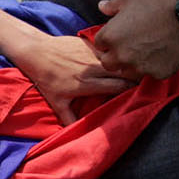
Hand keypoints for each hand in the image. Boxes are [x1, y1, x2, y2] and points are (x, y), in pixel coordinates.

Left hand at [10, 34, 135, 123]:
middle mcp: (92, 68)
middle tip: (142, 79)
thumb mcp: (57, 103)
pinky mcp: (89, 44)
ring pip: (116, 58)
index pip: (117, 86)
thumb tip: (75, 134)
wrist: (36, 53)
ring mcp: (91, 54)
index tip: (138, 91)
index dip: (130, 89)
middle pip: (122, 71)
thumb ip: (69, 119)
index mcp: (87, 84)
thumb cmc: (47, 79)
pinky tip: (120, 55)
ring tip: (134, 67)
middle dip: (133, 75)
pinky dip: (115, 53)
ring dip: (125, 63)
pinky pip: (108, 49)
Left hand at [92, 0, 178, 79]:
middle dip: (114, 56)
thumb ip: (112, 5)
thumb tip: (101, 6)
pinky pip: (150, 74)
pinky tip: (161, 55)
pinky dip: (153, 67)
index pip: (98, 45)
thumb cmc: (158, 3)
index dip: (107, 40)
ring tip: (144, 51)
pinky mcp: (158, 74)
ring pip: (128, 72)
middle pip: (108, 64)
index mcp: (110, 37)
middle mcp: (121, 56)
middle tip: (127, 47)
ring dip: (132, 65)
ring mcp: (139, 67)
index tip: (116, 36)